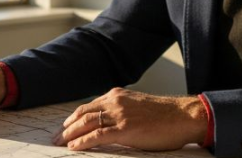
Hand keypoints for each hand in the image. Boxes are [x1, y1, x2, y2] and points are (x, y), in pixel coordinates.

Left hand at [53, 87, 206, 151]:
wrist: (184, 116)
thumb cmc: (166, 116)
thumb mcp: (139, 107)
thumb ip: (123, 111)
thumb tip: (110, 124)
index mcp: (118, 95)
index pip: (89, 106)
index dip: (75, 117)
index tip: (66, 126)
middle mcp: (115, 102)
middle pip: (83, 113)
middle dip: (67, 126)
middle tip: (57, 137)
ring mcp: (120, 115)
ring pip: (87, 123)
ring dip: (70, 134)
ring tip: (60, 143)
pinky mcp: (125, 129)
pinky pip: (97, 135)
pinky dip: (82, 141)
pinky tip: (74, 146)